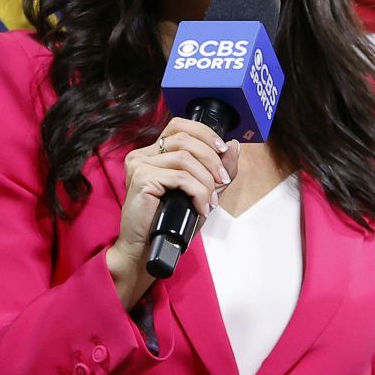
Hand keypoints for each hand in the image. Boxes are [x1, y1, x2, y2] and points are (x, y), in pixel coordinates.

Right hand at [105, 118, 239, 306]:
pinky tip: (200, 207)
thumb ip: (218, 169)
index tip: (223, 150)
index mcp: (154, 152)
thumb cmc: (170, 222)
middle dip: (212, 158)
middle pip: (185, 138)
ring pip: (185, 158)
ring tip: (210, 200)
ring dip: (206, 180)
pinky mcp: (141, 179)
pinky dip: (198, 192)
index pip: (179, 125)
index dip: (205, 133)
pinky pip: (180, 177)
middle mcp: (143, 154)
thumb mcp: (201, 192)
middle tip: (223, 180)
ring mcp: (139, 165)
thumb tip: (235, 145)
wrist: (146, 248)